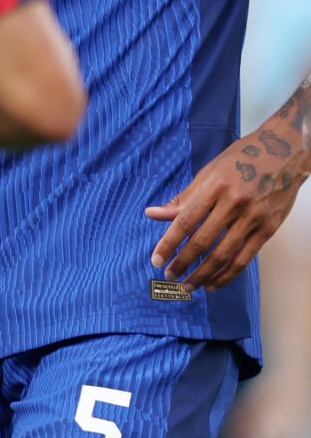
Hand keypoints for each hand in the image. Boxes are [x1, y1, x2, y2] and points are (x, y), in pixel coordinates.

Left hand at [147, 124, 308, 289]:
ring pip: (225, 255)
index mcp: (215, 186)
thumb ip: (183, 198)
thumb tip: (152, 214)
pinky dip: (228, 274)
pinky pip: (246, 258)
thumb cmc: (242, 158)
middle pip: (203, 241)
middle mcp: (235, 203)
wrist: (285, 151)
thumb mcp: (208, 172)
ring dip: (204, 274)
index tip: (156, 260)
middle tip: (169, 275)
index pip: (185, 221)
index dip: (168, 243)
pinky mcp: (269, 228)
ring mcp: (254, 217)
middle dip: (183, 262)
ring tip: (188, 285)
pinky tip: (214, 283)